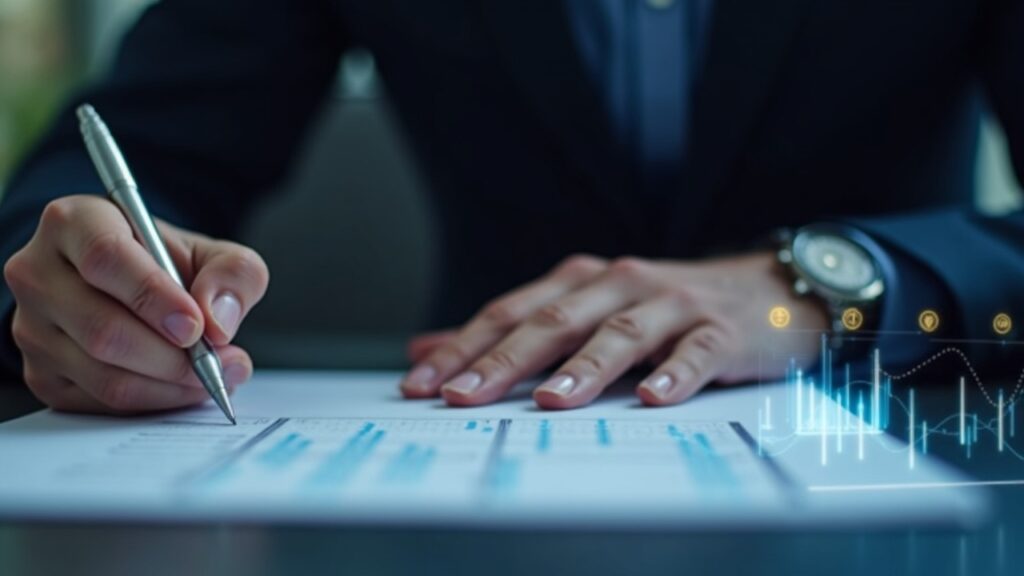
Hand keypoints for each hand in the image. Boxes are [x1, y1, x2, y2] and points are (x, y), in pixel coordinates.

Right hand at [3, 195, 268, 413]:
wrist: (135, 290)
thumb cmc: (168, 265)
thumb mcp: (213, 253)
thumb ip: (232, 274)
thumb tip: (218, 321)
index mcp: (74, 223)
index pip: (105, 258)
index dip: (154, 296)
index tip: (196, 325)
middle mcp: (39, 273)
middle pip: (103, 328)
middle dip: (172, 356)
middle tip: (219, 361)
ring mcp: (32, 327)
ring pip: (103, 373)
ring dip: (170, 384)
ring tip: (213, 374)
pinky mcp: (40, 374)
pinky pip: (100, 402)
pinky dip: (154, 401)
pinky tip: (182, 386)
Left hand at [401, 253, 826, 408]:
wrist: (764, 291)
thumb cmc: (662, 309)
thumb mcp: (584, 311)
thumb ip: (510, 332)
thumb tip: (430, 349)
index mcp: (581, 282)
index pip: (510, 313)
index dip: (465, 346)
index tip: (421, 382)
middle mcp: (620, 285)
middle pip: (554, 321)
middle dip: (503, 360)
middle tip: (461, 395)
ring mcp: (671, 305)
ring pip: (621, 333)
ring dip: (584, 367)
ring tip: (550, 400)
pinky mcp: (720, 331)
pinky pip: (696, 353)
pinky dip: (675, 374)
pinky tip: (653, 399)